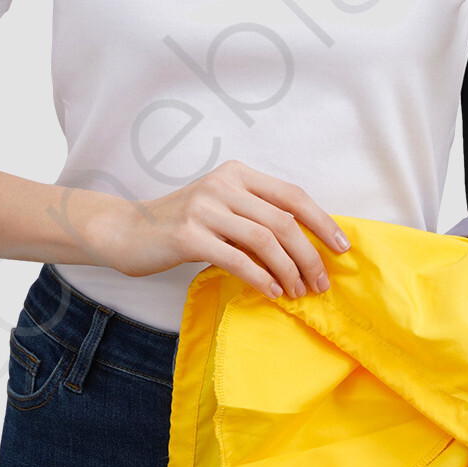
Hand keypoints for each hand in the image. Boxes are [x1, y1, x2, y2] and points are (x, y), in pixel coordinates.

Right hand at [96, 160, 349, 299]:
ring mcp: (204, 207)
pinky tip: (271, 292)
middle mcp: (223, 184)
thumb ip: (255, 216)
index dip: (322, 221)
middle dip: (309, 255)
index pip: (292, 195)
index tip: (342, 247)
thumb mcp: (221, 208)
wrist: (126, 231)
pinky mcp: (188, 235)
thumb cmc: (181, 225)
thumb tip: (306, 245)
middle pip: (284, 221)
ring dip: (289, 271)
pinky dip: (260, 277)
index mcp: (237, 173)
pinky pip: (237, 258)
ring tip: (298, 292)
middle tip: (321, 283)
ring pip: (265, 240)